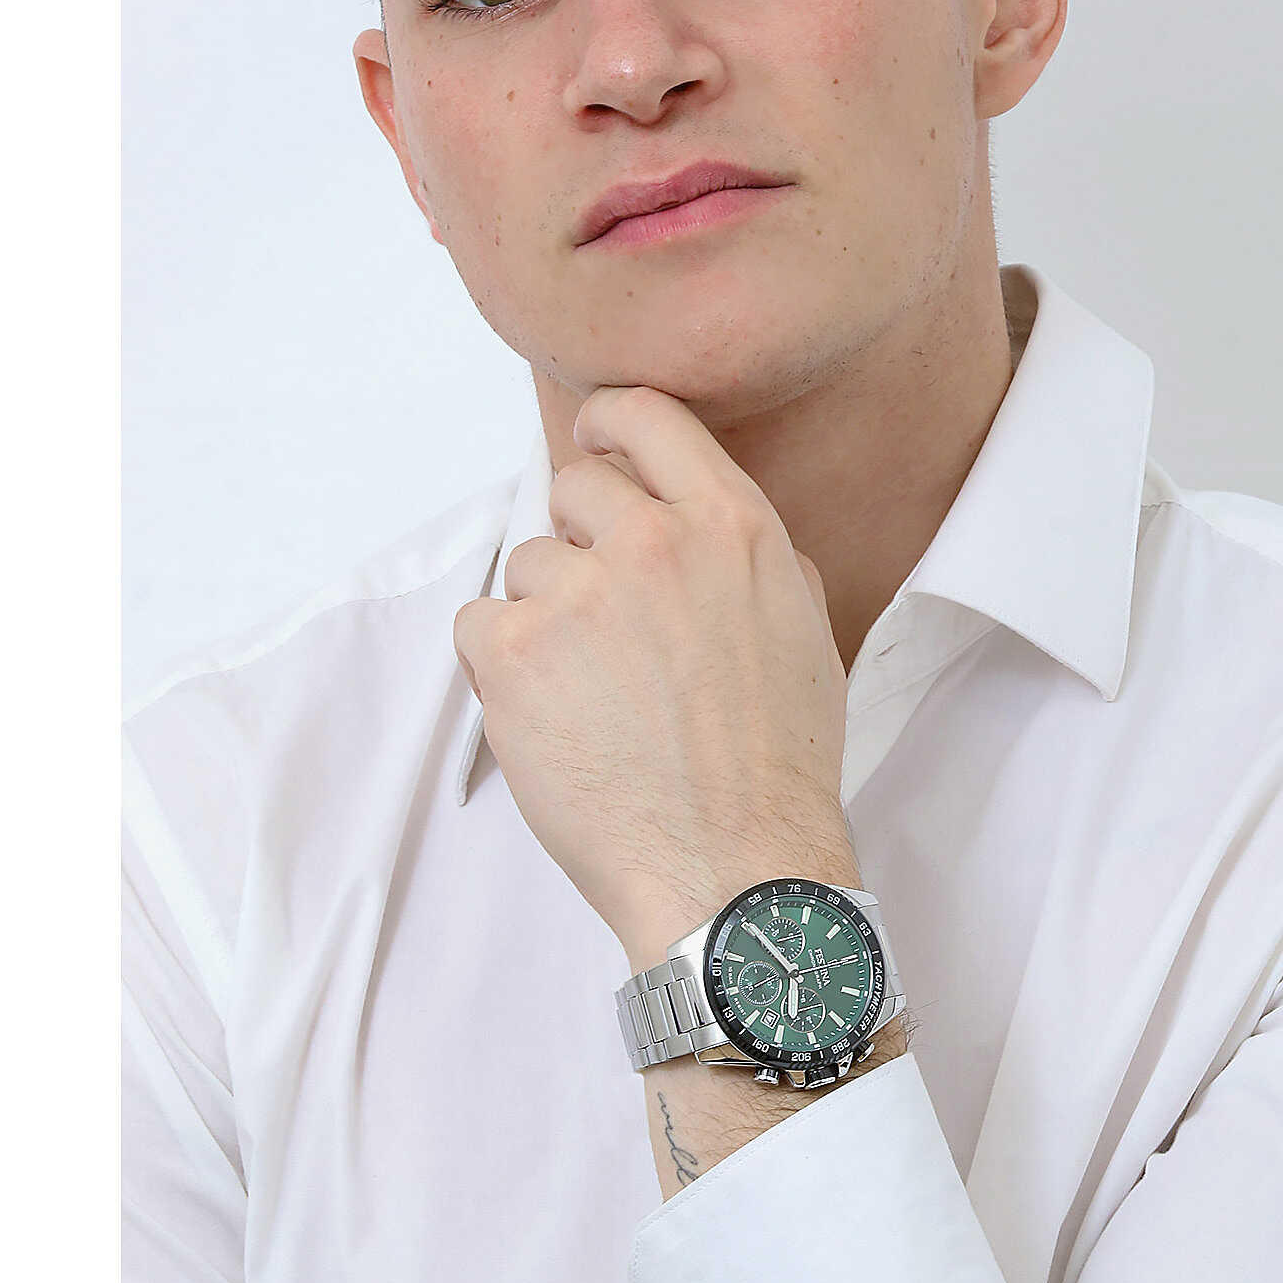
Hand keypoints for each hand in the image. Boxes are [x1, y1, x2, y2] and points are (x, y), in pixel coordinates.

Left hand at [452, 386, 859, 969]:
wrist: (733, 867)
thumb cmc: (778, 764)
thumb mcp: (803, 627)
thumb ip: (747, 553)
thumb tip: (696, 518)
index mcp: (732, 525)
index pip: (647, 414)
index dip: (608, 424)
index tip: (593, 441)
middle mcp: (655, 542)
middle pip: (575, 487)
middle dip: (581, 540)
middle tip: (606, 616)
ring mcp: (579, 594)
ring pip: (526, 564)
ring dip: (546, 615)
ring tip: (593, 691)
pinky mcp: (515, 652)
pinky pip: (479, 623)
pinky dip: (503, 664)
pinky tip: (553, 713)